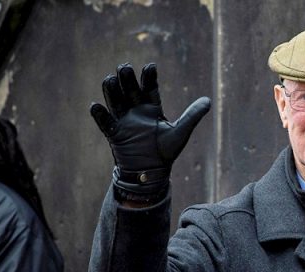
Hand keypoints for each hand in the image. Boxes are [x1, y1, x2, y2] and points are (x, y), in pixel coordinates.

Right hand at [90, 62, 210, 201]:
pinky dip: (100, 115)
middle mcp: (136, 111)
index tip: (150, 66)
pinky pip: (105, 123)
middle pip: (129, 90)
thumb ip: (192, 116)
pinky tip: (95, 106)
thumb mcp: (180, 132)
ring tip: (109, 79)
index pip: (149, 88)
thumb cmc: (166, 152)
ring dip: (111, 91)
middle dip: (126, 79)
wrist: (151, 173)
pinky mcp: (114, 134)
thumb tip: (208, 100)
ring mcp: (124, 121)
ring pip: (115, 101)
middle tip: (124, 67)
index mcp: (151, 108)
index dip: (148, 77)